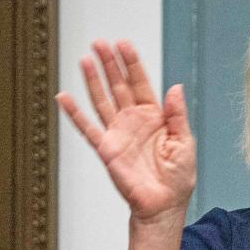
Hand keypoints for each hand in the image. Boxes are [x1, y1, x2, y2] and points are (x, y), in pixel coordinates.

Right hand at [56, 40, 195, 219]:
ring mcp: (118, 133)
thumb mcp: (185, 142)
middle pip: (118, 86)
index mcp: (155, 117)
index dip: (132, 63)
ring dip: (93, 80)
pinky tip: (65, 97)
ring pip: (102, 100)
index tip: (123, 44)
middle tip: (100, 43)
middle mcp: (134, 121)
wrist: (163, 206)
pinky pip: (87, 128)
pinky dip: (75, 113)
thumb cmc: (177, 179)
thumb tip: (175, 87)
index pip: (140, 83)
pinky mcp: (106, 149)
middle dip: (110, 64)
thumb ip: (178, 114)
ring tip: (85, 59)